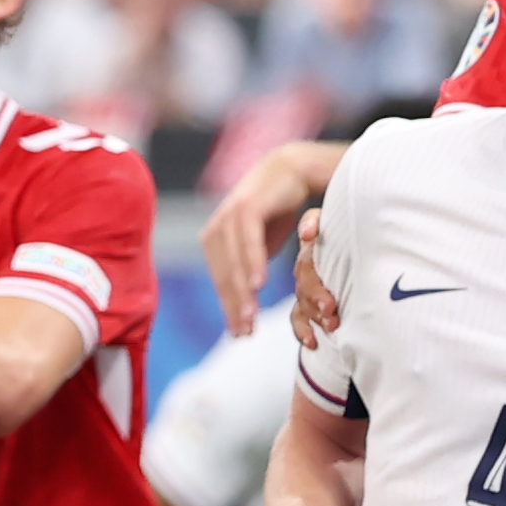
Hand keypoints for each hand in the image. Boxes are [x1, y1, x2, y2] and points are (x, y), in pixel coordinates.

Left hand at [199, 138, 347, 334]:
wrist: (290, 171)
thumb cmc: (275, 211)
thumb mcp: (260, 246)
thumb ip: (249, 268)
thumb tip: (246, 296)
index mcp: (215, 243)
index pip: (222, 283)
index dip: (231, 309)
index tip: (242, 334)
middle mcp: (216, 231)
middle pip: (225, 276)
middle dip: (235, 307)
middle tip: (246, 332)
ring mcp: (228, 217)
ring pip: (234, 262)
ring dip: (242, 291)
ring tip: (250, 316)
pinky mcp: (246, 206)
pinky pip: (248, 239)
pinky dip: (253, 261)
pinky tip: (259, 283)